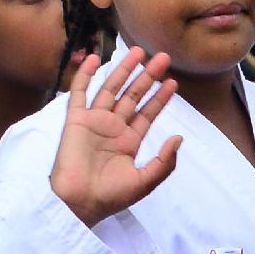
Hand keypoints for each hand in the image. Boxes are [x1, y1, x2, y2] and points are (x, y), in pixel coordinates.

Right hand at [49, 48, 180, 226]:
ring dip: (123, 70)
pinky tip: (94, 58)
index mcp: (129, 142)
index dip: (160, 98)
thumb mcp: (145, 181)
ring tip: (138, 52)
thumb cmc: (111, 196)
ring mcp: (94, 122)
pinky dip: (85, 75)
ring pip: (111, 89)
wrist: (79, 201)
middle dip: (147, 77)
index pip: (147, 114)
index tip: (173, 82)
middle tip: (162, 57)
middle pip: (132, 96)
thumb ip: (164, 161)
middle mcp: (113, 128)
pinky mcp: (75, 120)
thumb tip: (179, 138)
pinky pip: (79, 93)